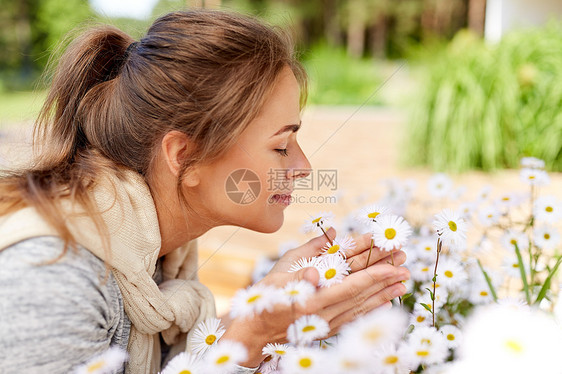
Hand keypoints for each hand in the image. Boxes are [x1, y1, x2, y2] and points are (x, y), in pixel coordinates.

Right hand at [221, 228, 409, 366]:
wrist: (255, 332)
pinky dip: (372, 310)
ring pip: (362, 307)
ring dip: (384, 294)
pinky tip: (385, 303)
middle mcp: (325, 315)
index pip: (351, 285)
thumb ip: (300, 270)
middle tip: (406, 265)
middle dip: (385, 280)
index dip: (373, 273)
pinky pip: (355, 318)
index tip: (391, 263)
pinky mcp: (327, 329)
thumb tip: (319, 262)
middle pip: (362, 295)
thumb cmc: (263, 301)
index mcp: (313, 301)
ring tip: (403, 282)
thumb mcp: (277, 279)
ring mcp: (328, 324)